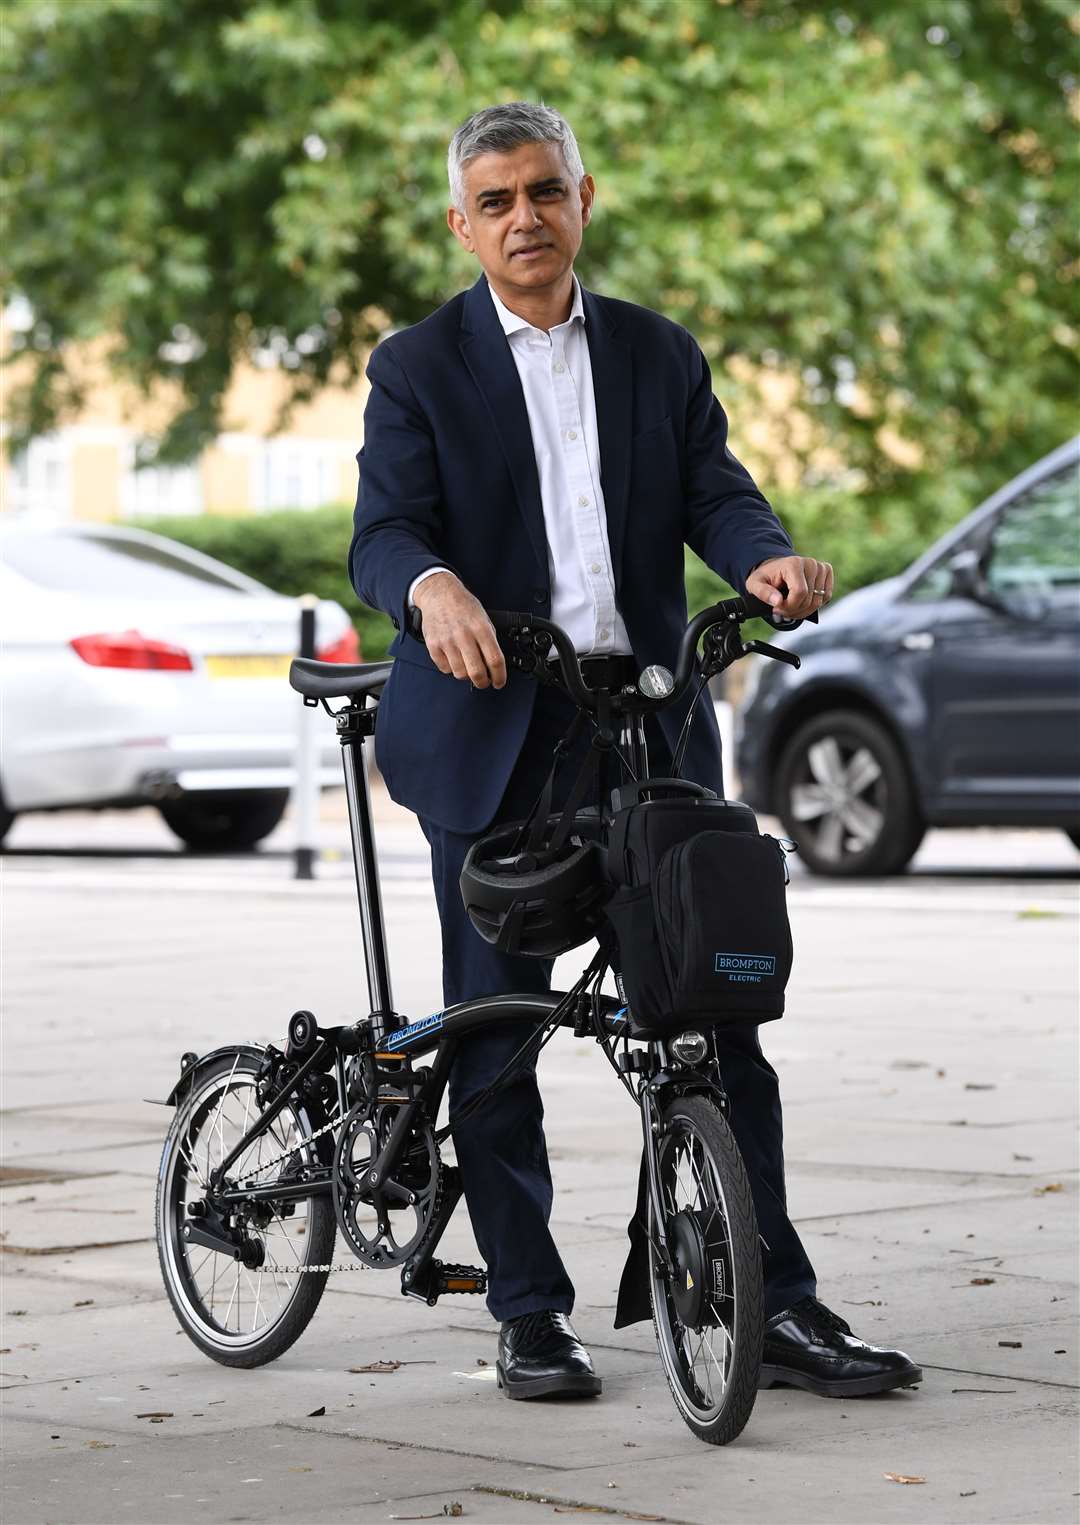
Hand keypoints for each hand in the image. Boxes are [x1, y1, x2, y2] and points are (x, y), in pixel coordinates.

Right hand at [412, 571, 506, 688]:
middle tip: (484, 682)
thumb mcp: (484, 618)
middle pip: (477, 672)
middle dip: (483, 682)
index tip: (499, 682)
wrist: (439, 593)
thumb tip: (494, 664)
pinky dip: (451, 668)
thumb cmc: (463, 606)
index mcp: (481, 628)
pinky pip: (445, 669)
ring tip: (468, 667)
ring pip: (460, 674)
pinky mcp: (433, 645)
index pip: (495, 660)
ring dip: (466, 675)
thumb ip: (489, 640)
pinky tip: (454, 659)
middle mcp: (464, 636)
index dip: (499, 676)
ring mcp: (447, 642)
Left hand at [746, 554, 833, 618]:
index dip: (789, 606)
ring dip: (803, 611)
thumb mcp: (755, 584)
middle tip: (781, 609)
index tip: (777, 608)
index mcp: (793, 564)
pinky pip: (826, 597)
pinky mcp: (826, 572)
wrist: (775, 569)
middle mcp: (810, 563)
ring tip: (790, 607)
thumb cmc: (766, 577)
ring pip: (818, 601)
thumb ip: (763, 593)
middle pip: (809, 600)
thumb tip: (777, 601)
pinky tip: (801, 602)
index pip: (800, 593)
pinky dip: (813, 605)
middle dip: (794, 610)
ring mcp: (820, 567)